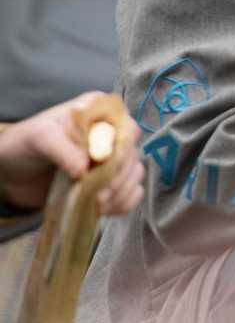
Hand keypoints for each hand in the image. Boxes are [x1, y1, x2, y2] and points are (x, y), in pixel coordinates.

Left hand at [0, 93, 144, 216]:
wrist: (11, 173)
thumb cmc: (24, 146)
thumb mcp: (38, 138)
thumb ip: (61, 149)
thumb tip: (84, 170)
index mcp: (99, 114)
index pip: (126, 129)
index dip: (119, 150)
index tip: (99, 167)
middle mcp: (111, 135)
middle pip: (132, 156)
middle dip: (117, 178)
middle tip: (97, 196)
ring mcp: (113, 160)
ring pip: (134, 176)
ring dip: (120, 194)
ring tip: (96, 204)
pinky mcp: (110, 183)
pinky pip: (132, 194)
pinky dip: (123, 203)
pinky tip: (104, 208)